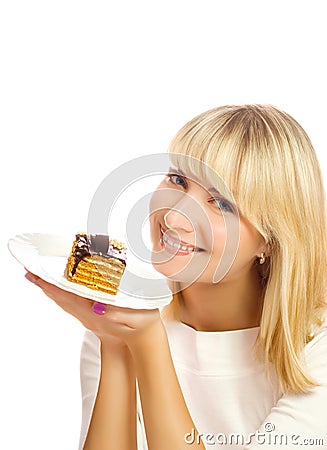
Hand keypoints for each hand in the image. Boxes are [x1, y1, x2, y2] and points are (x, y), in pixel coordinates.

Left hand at [25, 271, 163, 349]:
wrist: (143, 339)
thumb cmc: (142, 325)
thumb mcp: (135, 318)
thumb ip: (118, 313)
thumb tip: (98, 307)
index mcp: (97, 314)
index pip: (70, 297)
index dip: (53, 287)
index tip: (39, 276)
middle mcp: (88, 315)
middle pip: (61, 299)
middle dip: (45, 285)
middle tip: (30, 272)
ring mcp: (88, 316)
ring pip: (64, 301)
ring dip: (50, 289)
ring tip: (37, 278)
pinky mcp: (91, 315)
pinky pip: (70, 303)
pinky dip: (60, 294)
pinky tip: (58, 288)